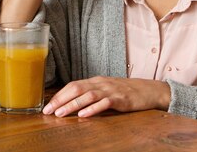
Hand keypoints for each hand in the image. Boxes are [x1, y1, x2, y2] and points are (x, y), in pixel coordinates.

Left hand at [42, 76, 170, 117]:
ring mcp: (111, 90)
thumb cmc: (126, 92)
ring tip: (61, 114)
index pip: (73, 85)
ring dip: (72, 105)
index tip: (47, 106)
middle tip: (48, 110)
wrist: (149, 90)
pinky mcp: (121, 99)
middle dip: (61, 100)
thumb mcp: (106, 89)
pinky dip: (93, 109)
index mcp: (96, 81)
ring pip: (88, 95)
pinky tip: (84, 115)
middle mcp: (101, 83)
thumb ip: (91, 93)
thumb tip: (71, 102)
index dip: (59, 95)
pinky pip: (105, 103)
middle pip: (77, 89)